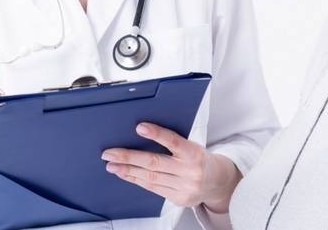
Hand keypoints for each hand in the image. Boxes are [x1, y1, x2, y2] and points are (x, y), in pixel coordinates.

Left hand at [101, 122, 241, 212]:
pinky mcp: (178, 199)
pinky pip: (153, 188)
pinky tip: (125, 174)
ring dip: (127, 170)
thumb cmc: (200, 159)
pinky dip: (136, 180)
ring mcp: (184, 187)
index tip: (140, 127)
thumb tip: (142, 132)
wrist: (218, 182)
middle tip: (110, 153)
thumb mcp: (192, 145)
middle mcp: (189, 172)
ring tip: (112, 165)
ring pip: (150, 178)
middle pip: (155, 163)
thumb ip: (173, 142)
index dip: (157, 134)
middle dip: (129, 157)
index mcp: (194, 153)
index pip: (174, 141)